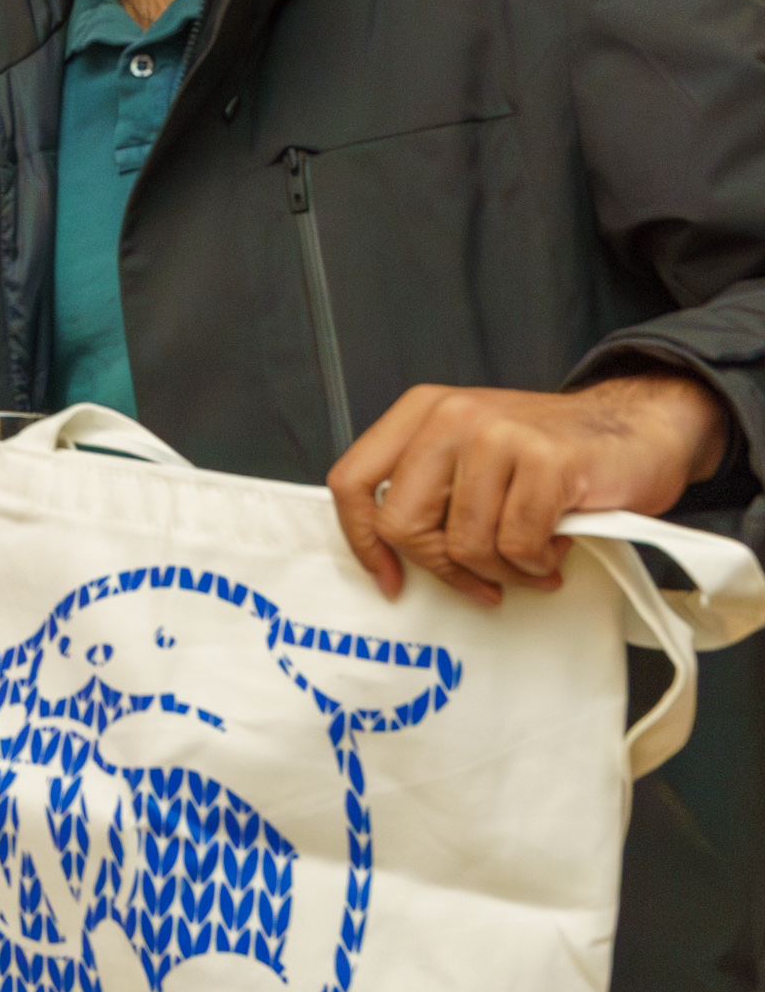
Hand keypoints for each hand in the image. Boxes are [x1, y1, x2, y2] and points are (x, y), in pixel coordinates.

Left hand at [329, 373, 730, 609]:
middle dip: (443, 567)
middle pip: (402, 524)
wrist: (639, 427)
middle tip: (483, 580)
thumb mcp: (470, 456)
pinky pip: (516, 546)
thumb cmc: (550, 453)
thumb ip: (428, 490)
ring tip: (533, 555)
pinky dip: (538, 564)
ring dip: (503, 570)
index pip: (352, 481)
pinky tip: (556, 546)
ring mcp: (497, 434)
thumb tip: (389, 560)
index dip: (362, 541)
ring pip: (464, 544)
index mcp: (421, 411)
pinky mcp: (545, 460)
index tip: (389, 579)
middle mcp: (450, 415)